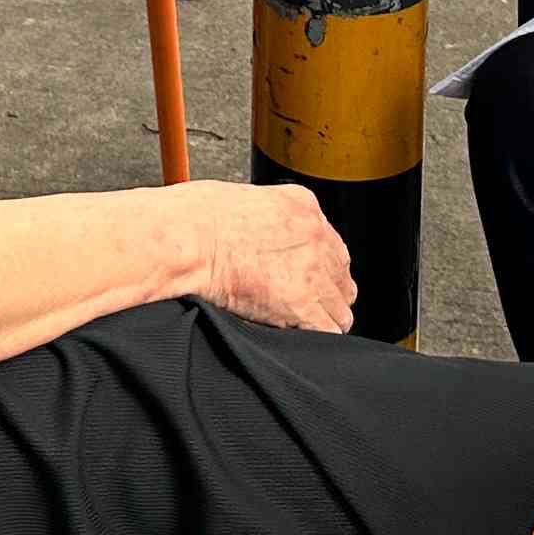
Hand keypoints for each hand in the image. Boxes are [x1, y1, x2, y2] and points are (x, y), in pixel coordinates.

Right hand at [191, 183, 355, 331]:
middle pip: (342, 278)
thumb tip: (269, 238)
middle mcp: (316, 237)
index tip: (311, 279)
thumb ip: (271, 218)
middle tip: (306, 304)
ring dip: (325, 317)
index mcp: (305, 207)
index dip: (322, 268)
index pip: (333, 246)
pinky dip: (317, 336)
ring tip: (303, 324)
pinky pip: (329, 330)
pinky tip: (299, 334)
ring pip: (341, 308)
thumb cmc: (200, 217)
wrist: (191, 237)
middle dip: (327, 293)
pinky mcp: (301, 303)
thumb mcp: (247, 199)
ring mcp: (313, 271)